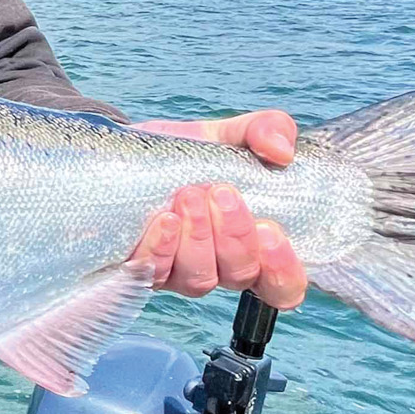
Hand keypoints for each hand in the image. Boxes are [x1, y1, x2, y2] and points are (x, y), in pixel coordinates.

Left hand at [128, 110, 305, 308]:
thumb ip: (266, 131)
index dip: (283, 268)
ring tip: (189, 196)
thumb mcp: (230, 133)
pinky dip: (161, 247)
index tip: (271, 230)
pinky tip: (164, 219)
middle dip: (235, 236)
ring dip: (198, 238)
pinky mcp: (141, 269)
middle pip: (241, 275)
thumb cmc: (192, 152)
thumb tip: (282, 151)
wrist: (130, 152)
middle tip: (221, 193)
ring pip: (199, 279)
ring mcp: (180, 272)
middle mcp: (220, 265)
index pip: (284, 282)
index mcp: (254, 242)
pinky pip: (154, 273)